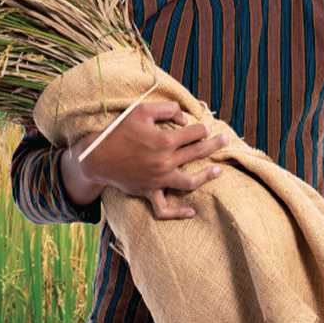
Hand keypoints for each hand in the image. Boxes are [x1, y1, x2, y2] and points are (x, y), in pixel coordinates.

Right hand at [59, 101, 227, 218]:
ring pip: (190, 183)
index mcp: (164, 140)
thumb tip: (185, 120)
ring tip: (218, 170)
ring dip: (207, 176)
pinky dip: (179, 213)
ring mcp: (158, 180)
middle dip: (214, 145)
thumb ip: (167, 110)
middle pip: (197, 153)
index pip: (194, 133)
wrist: (97, 157)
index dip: (202, 128)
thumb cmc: (120, 131)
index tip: (203, 127)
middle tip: (226, 140)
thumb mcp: (142, 111)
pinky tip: (192, 211)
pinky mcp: (148, 192)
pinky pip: (165, 209)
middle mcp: (164, 162)